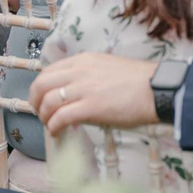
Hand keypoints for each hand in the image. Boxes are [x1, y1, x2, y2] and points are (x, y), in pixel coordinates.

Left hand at [35, 53, 157, 136]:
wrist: (158, 89)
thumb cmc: (139, 81)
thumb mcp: (107, 67)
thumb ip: (88, 75)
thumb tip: (75, 93)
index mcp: (84, 60)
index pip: (49, 71)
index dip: (40, 88)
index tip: (43, 100)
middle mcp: (80, 71)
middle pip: (41, 84)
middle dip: (35, 101)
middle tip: (41, 114)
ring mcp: (84, 89)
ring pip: (47, 102)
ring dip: (44, 117)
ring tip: (50, 125)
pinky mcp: (90, 107)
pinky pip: (60, 117)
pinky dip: (54, 126)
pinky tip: (57, 132)